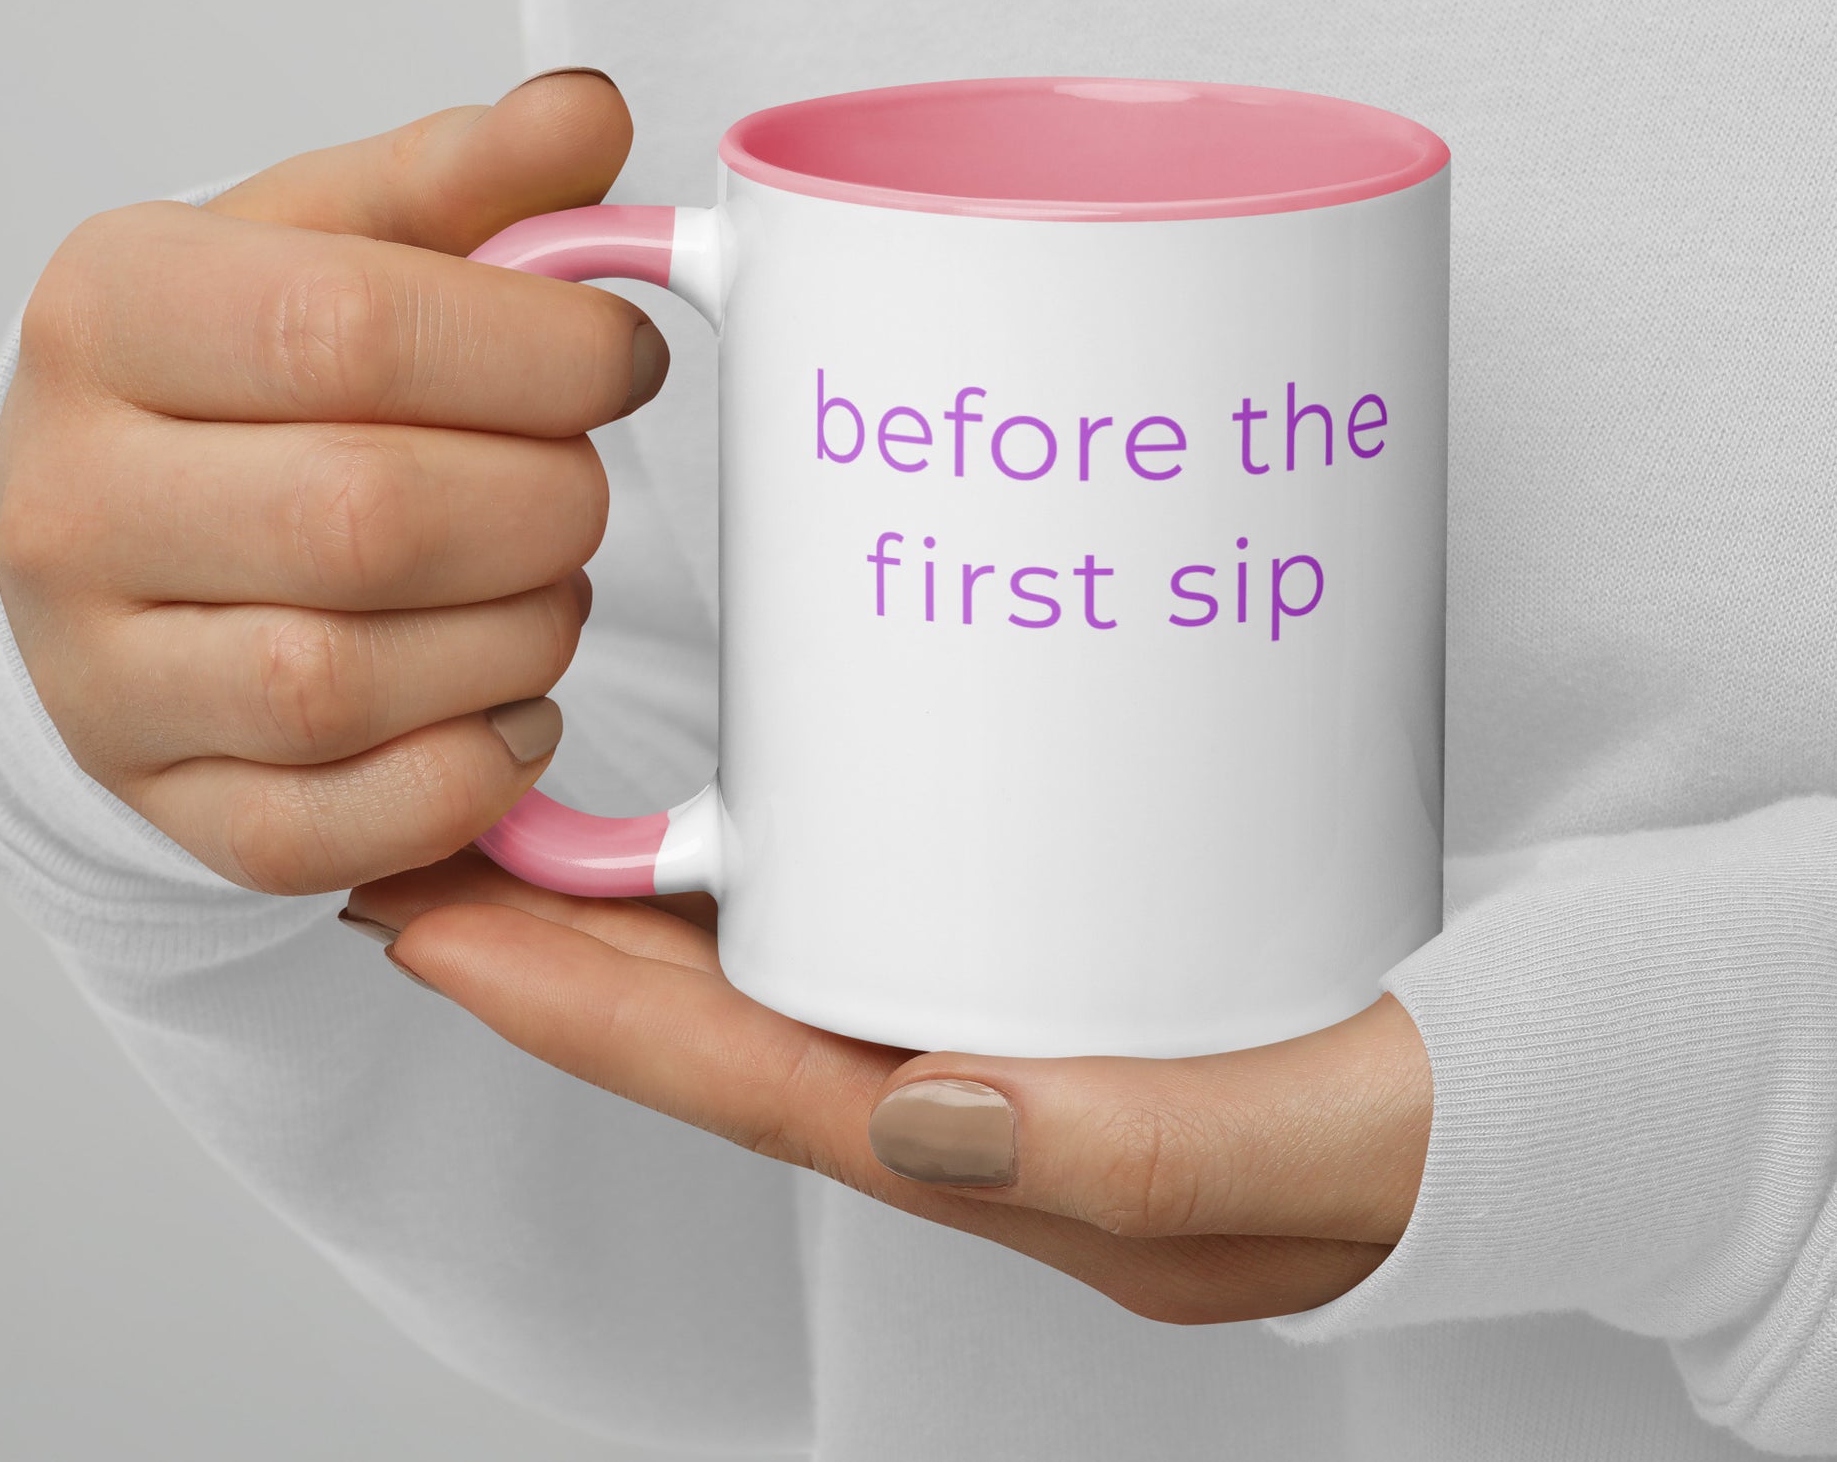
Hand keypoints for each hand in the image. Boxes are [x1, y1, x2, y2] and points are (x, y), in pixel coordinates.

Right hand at [0, 72, 662, 893]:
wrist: (111, 523)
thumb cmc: (247, 370)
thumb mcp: (331, 237)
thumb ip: (465, 179)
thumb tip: (590, 113)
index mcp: (113, 314)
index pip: (349, 328)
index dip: (539, 350)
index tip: (624, 356)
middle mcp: (72, 499)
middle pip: (365, 518)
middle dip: (545, 502)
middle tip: (583, 479)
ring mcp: (100, 673)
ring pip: (348, 684)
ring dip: (519, 635)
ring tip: (546, 579)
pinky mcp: (165, 801)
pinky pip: (333, 828)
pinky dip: (468, 773)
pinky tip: (512, 703)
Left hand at [345, 853, 1433, 1322]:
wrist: (1551, 1080)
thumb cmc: (1447, 1126)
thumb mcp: (1332, 1147)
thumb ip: (1144, 1155)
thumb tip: (930, 1117)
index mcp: (1017, 1164)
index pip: (744, 1083)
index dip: (576, 1006)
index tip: (435, 922)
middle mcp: (981, 1102)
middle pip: (722, 1022)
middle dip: (557, 949)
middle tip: (419, 841)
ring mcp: (1011, 1027)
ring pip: (782, 968)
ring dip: (641, 906)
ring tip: (522, 814)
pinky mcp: (1056, 947)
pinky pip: (876, 914)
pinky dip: (776, 868)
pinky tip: (740, 806)